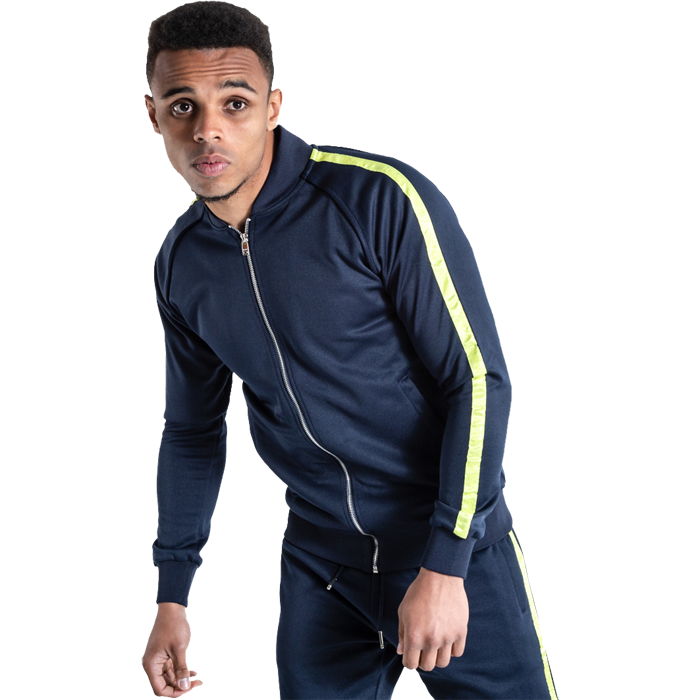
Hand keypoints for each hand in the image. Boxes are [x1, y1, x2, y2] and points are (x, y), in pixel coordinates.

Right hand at [142, 602, 201, 696]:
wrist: (172, 609)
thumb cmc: (173, 626)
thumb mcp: (180, 648)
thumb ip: (181, 669)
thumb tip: (185, 686)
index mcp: (151, 664)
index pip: (160, 688)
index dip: (174, 692)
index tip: (189, 687)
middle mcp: (152, 664)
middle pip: (164, 684)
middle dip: (179, 685)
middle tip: (195, 682)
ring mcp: (158, 659)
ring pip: (168, 677)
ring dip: (181, 679)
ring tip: (196, 678)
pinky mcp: (163, 654)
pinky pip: (171, 668)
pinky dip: (180, 671)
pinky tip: (192, 672)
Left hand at [396, 567, 467, 682]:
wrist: (440, 577)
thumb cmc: (419, 592)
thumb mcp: (403, 611)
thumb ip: (402, 633)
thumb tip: (401, 650)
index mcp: (414, 636)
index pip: (410, 665)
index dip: (408, 663)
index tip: (410, 657)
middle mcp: (431, 640)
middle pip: (427, 667)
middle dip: (422, 660)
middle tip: (422, 650)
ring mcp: (447, 637)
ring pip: (443, 663)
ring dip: (437, 657)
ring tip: (435, 644)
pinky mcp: (460, 632)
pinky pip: (457, 652)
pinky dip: (451, 650)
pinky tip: (446, 640)